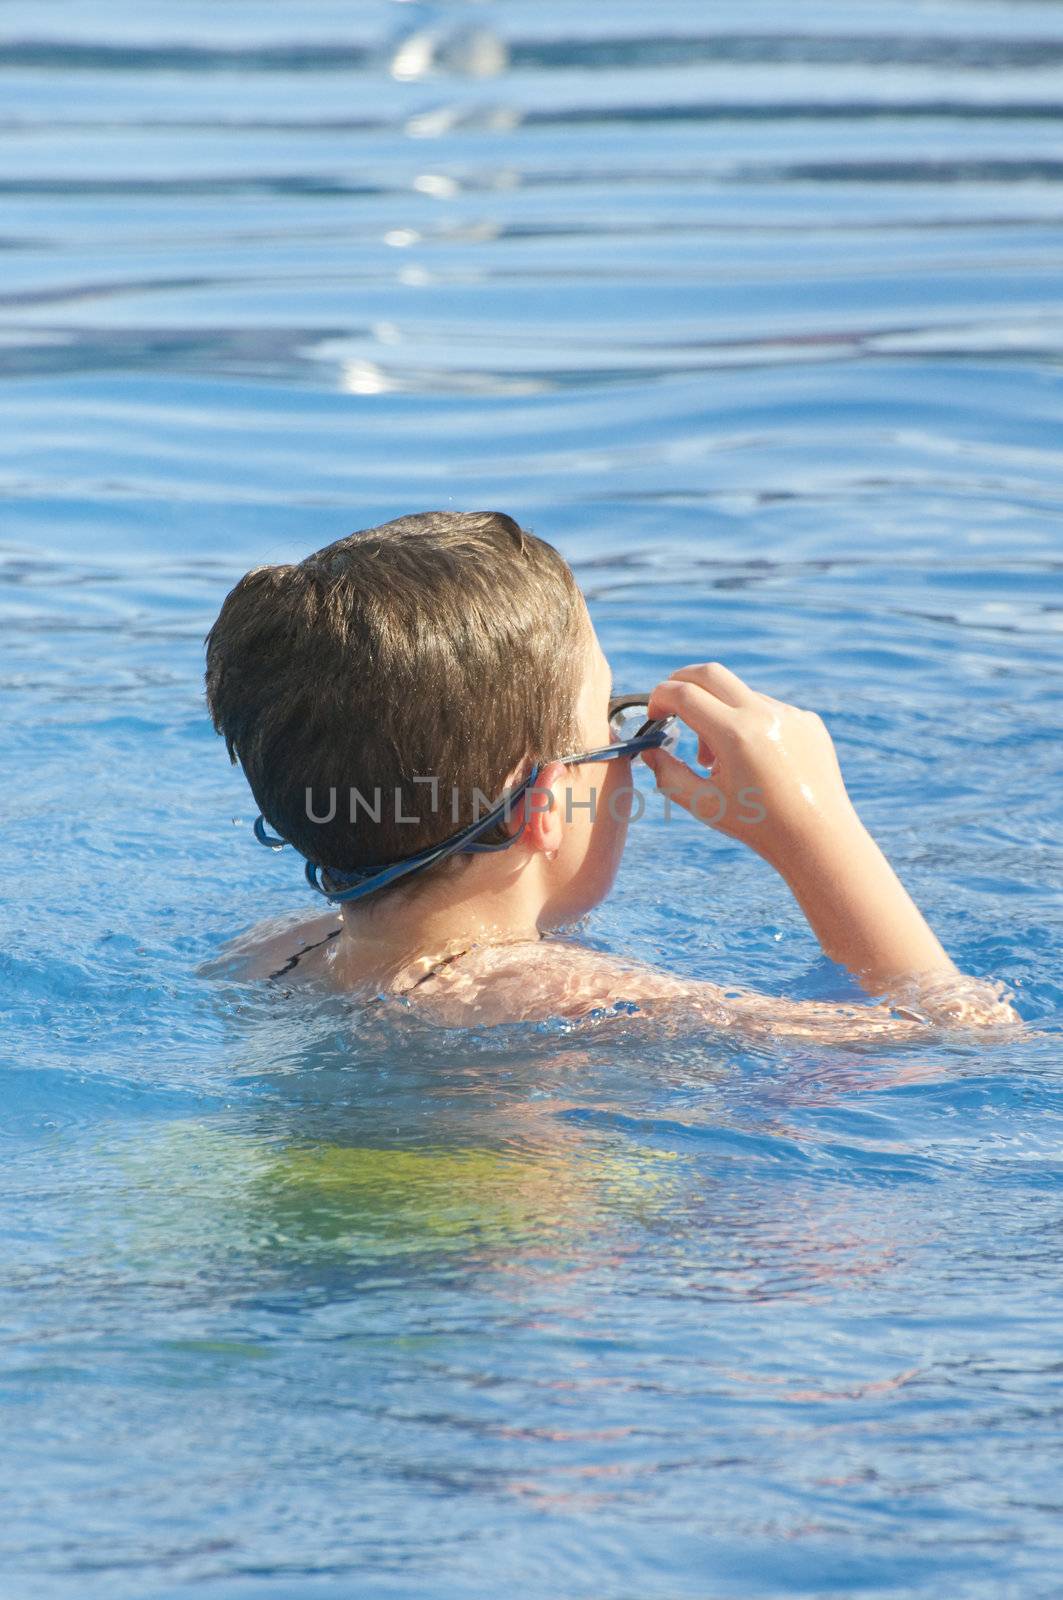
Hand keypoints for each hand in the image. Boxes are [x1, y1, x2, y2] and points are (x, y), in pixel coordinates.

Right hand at [644, 662, 858, 870]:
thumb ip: (667, 774)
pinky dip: (749, 725)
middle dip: (682, 682)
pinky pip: (768, 709)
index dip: (659, 699)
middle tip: (671, 706)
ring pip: (740, 694)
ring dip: (719, 714)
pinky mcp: (808, 721)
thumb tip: (649, 749)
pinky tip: (755, 762)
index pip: (683, 694)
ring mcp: (791, 714)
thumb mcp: (702, 804)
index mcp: (735, 735)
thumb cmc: (757, 826)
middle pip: (709, 672)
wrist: (818, 839)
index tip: (653, 715)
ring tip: (718, 760)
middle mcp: (764, 715)